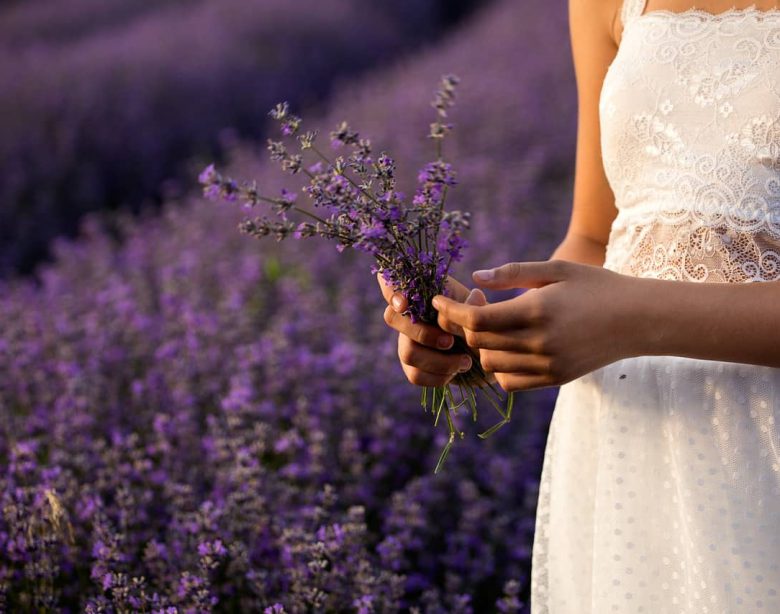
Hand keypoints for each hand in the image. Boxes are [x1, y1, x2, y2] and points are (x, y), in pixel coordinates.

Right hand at [378, 274, 481, 386]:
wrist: (486, 352)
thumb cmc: (478, 322)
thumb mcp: (479, 309)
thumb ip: (475, 304)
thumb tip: (475, 296)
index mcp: (420, 294)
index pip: (389, 283)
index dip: (390, 292)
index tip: (404, 303)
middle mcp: (407, 316)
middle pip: (392, 319)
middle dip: (423, 333)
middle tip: (450, 342)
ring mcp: (406, 341)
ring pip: (407, 352)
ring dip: (439, 361)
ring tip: (465, 362)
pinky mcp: (412, 366)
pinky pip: (415, 375)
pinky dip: (438, 376)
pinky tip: (455, 372)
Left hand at [431, 260, 640, 390]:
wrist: (638, 320)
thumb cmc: (596, 286)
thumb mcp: (557, 269)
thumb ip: (513, 273)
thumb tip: (476, 278)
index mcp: (537, 311)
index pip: (476, 320)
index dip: (451, 311)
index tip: (437, 301)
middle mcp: (539, 343)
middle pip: (479, 342)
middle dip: (464, 325)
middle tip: (475, 305)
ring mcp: (547, 366)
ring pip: (490, 364)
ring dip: (481, 346)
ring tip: (493, 326)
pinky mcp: (554, 380)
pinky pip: (509, 382)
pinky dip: (499, 367)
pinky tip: (508, 348)